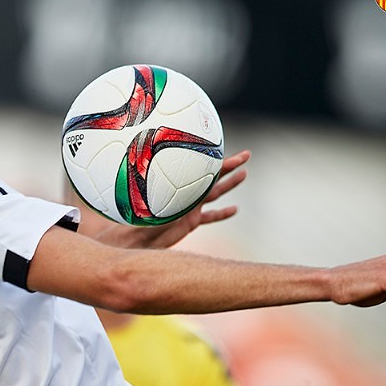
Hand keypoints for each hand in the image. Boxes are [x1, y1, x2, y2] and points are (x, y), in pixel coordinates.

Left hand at [132, 149, 250, 248]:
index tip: (227, 146)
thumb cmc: (139, 219)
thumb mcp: (152, 203)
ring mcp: (191, 207)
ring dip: (230, 184)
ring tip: (245, 174)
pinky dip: (222, 214)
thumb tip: (167, 181)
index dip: (217, 158)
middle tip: (247, 155)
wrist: (137, 239)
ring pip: (216, 194)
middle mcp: (188, 194)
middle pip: (214, 177)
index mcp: (180, 186)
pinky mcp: (191, 222)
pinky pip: (211, 217)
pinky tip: (235, 209)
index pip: (202, 168)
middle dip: (230, 165)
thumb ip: (164, 193)